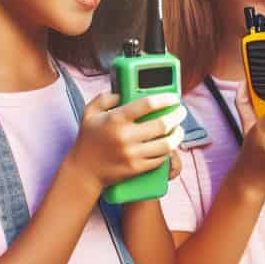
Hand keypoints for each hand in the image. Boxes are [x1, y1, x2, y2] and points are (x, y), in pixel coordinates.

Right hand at [66, 92, 185, 190]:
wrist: (83, 171)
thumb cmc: (88, 139)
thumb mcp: (90, 113)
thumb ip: (105, 98)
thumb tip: (123, 92)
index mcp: (115, 119)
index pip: (147, 104)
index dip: (165, 99)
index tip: (174, 97)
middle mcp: (125, 136)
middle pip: (162, 124)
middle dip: (177, 116)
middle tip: (181, 112)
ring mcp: (132, 154)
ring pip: (166, 144)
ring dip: (177, 135)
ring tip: (179, 128)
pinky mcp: (137, 168)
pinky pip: (160, 159)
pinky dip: (167, 150)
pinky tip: (169, 144)